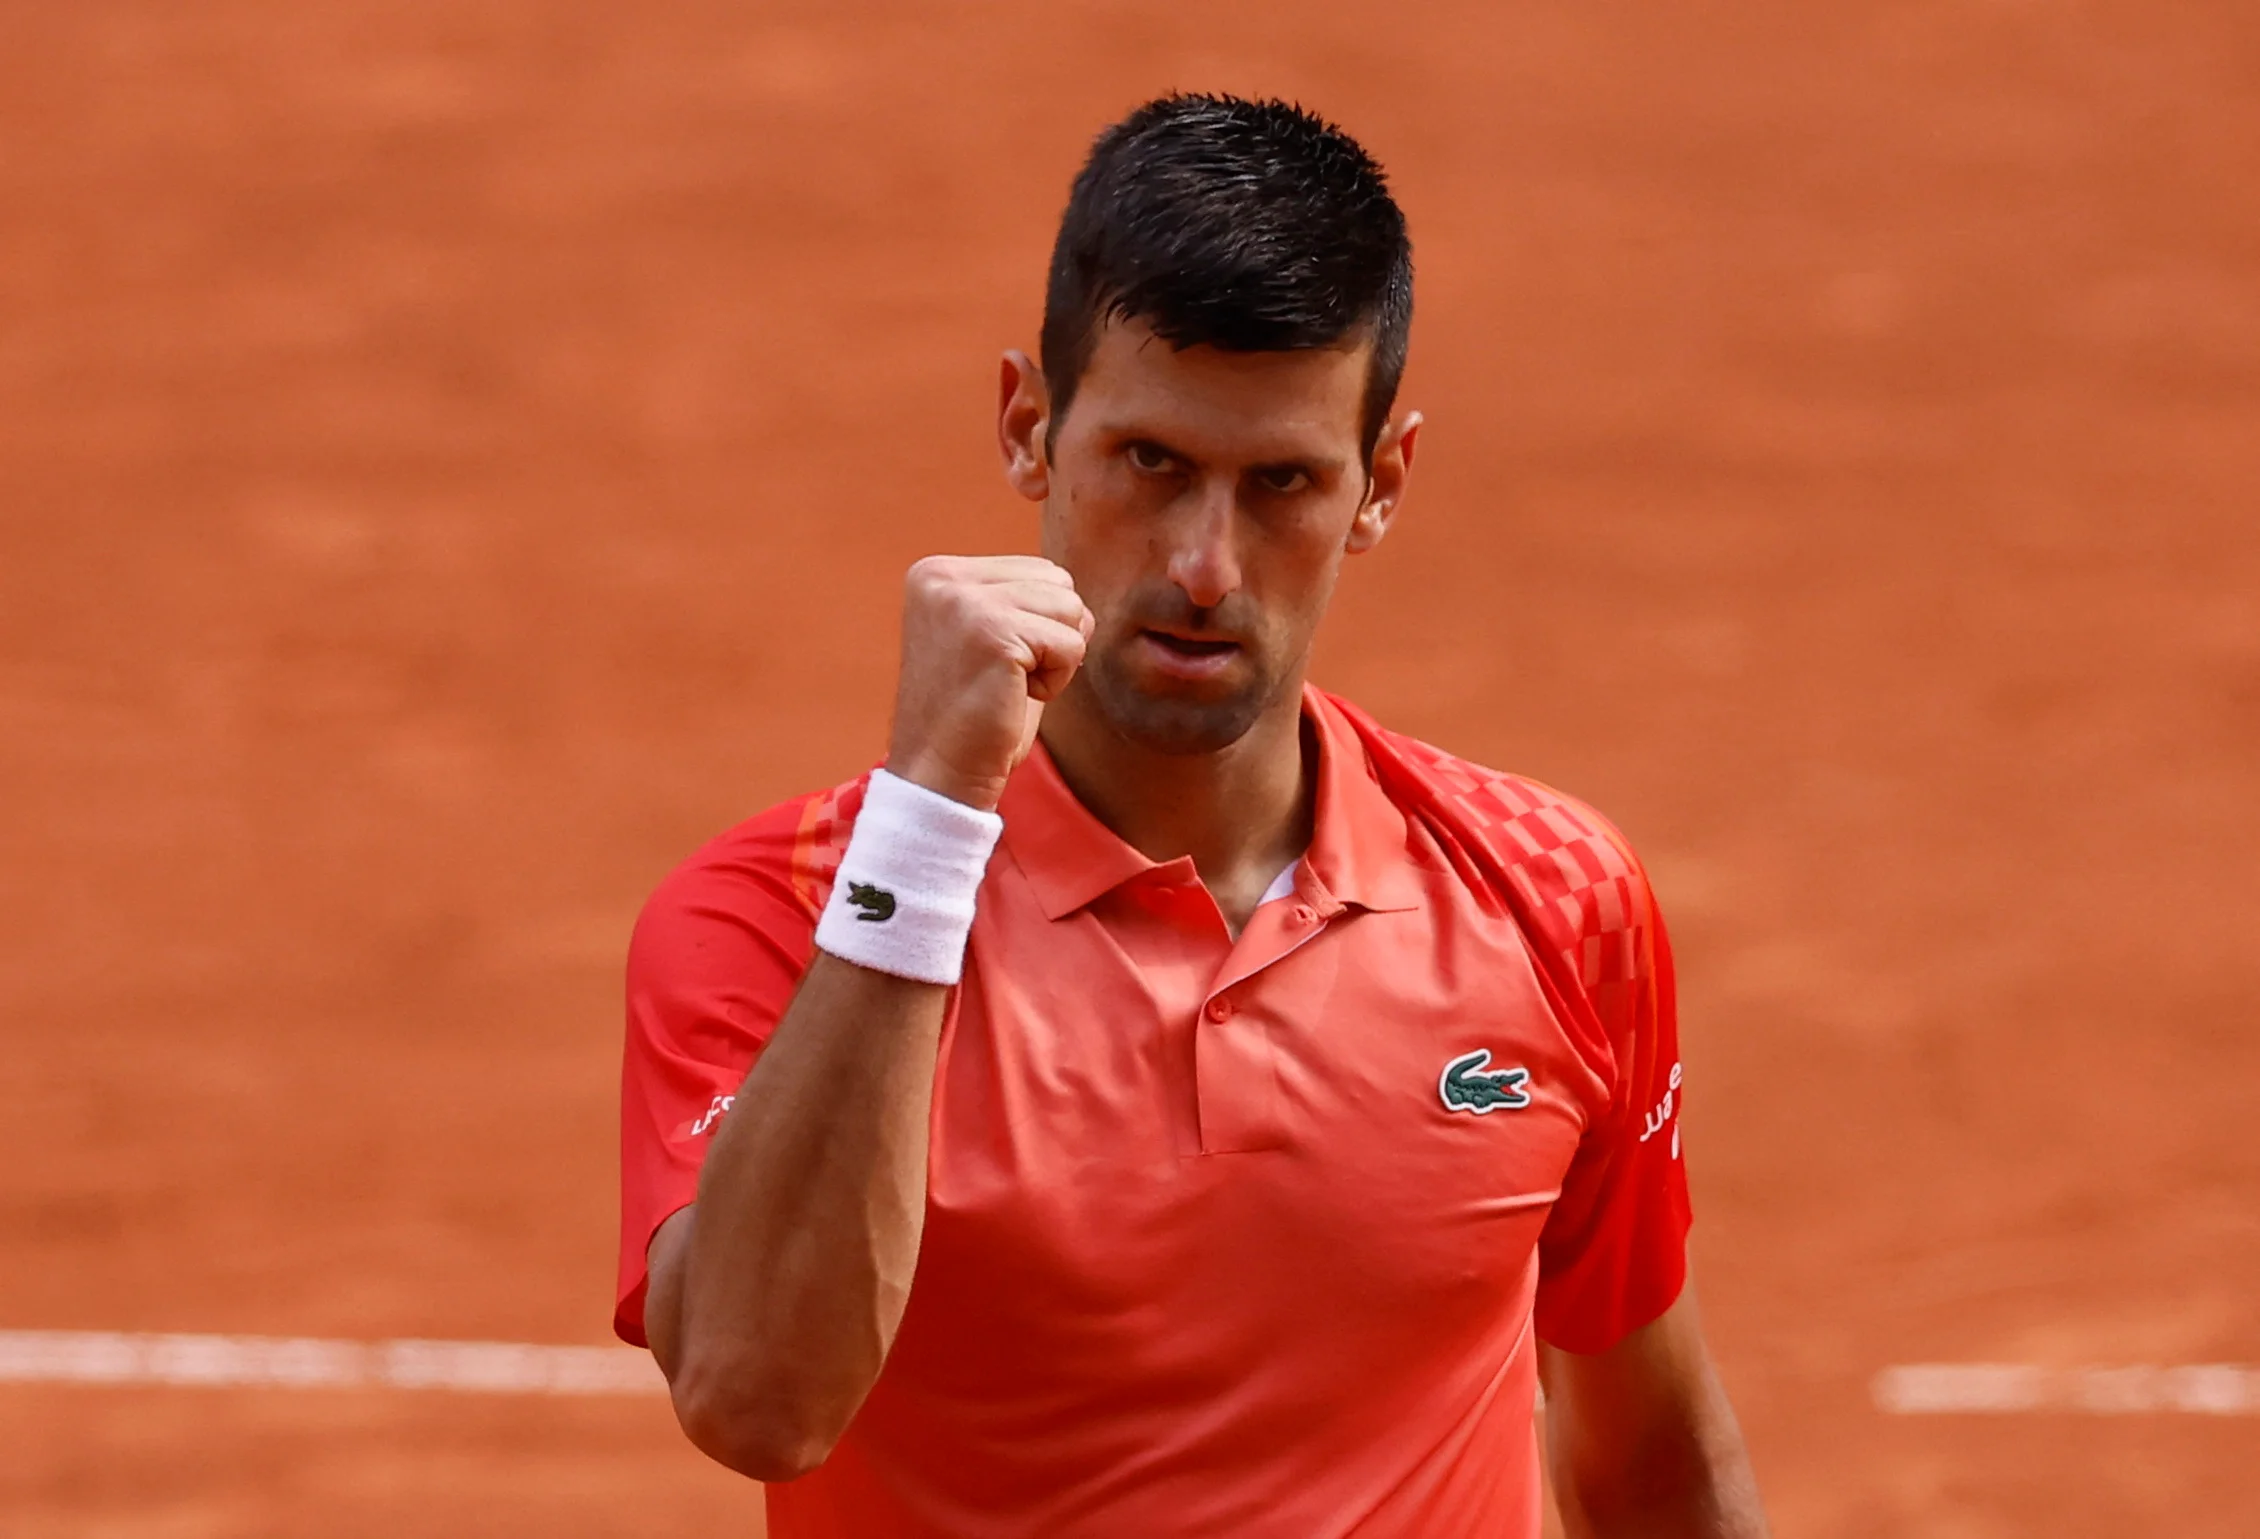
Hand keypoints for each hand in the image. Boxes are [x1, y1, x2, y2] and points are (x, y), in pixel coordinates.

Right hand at [885, 555, 1092, 811]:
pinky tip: (1012, 698)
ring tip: (1008, 686)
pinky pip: (1071, 643)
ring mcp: (964, 601)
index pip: (1038, 570)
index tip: (993, 664)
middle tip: (1005, 678)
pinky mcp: (992, 631)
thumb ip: (1024, 606)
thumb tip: (1079, 599)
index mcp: (937, 573)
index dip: (1039, 625)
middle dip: (1052, 636)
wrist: (940, 775)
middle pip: (1058, 581)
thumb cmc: (975, 718)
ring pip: (1070, 607)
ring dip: (1055, 659)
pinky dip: (1057, 680)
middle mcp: (943, 578)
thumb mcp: (991, 640)